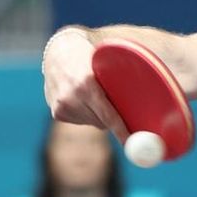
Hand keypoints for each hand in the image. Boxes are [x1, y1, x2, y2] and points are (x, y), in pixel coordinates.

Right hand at [41, 29, 128, 143]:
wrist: (57, 54)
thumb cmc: (88, 56)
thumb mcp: (103, 64)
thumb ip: (116, 83)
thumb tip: (139, 107)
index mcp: (86, 83)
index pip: (108, 115)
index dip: (121, 130)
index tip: (131, 142)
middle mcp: (71, 97)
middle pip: (102, 122)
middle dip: (113, 118)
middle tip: (118, 105)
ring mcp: (62, 107)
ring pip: (93, 122)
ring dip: (99, 114)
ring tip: (93, 94)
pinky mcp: (58, 113)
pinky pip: (82, 121)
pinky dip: (87, 113)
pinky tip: (81, 98)